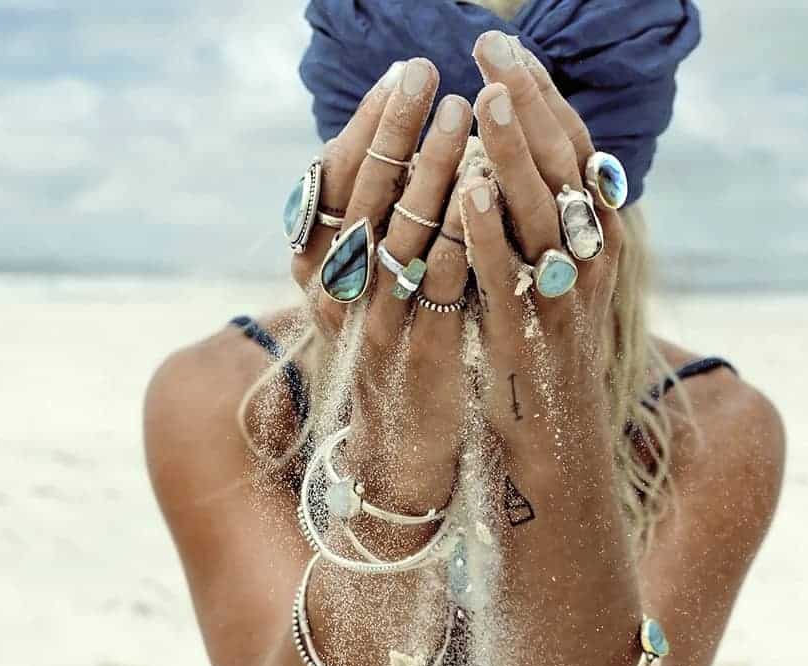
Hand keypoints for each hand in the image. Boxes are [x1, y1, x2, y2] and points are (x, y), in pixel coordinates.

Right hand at [291, 59, 472, 509]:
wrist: (401, 447)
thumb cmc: (394, 350)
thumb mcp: (372, 288)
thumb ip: (378, 229)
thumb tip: (400, 151)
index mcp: (320, 272)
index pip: (336, 184)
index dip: (367, 127)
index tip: (399, 75)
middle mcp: (339, 295)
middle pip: (365, 201)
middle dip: (397, 134)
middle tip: (428, 77)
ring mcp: (378, 327)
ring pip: (400, 239)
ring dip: (432, 176)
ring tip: (463, 119)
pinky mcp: (422, 357)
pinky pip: (441, 291)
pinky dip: (463, 241)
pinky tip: (486, 198)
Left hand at [463, 32, 626, 474]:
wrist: (557, 437)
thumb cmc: (548, 346)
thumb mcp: (557, 275)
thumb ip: (546, 218)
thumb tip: (518, 152)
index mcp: (597, 238)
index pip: (573, 150)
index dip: (544, 96)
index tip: (507, 49)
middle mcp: (591, 260)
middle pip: (563, 168)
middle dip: (529, 104)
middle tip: (491, 48)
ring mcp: (563, 299)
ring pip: (542, 214)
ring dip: (515, 155)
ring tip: (487, 101)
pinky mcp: (527, 336)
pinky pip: (508, 276)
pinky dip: (489, 231)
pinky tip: (466, 189)